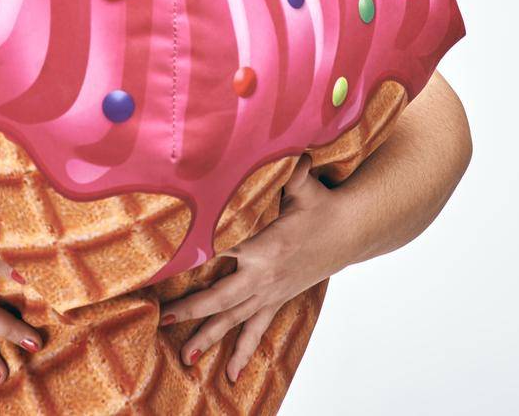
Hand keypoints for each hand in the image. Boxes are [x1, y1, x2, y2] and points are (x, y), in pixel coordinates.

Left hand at [155, 153, 352, 382]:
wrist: (352, 231)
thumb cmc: (323, 205)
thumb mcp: (303, 185)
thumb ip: (286, 169)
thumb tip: (279, 143)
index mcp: (266, 245)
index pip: (225, 248)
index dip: (198, 255)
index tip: (170, 263)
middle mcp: (264, 275)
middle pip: (222, 295)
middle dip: (193, 308)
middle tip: (166, 318)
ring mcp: (270, 292)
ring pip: (235, 320)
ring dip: (209, 338)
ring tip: (186, 357)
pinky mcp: (276, 300)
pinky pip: (256, 330)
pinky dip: (243, 352)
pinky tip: (230, 376)